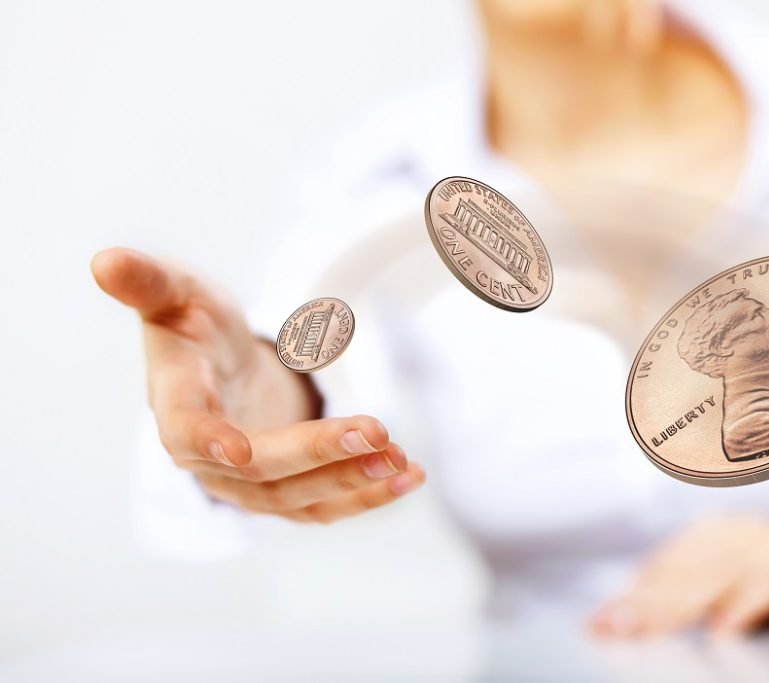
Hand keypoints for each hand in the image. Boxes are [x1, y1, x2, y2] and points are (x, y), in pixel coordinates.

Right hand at [92, 247, 424, 522]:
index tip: (240, 449)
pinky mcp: (284, 493)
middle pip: (261, 470)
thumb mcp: (176, 294)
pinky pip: (323, 507)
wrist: (218, 370)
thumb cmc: (194, 326)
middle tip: (375, 430)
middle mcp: (207, 458)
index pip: (186, 430)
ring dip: (351, 482)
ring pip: (298, 498)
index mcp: (174, 405)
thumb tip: (104, 260)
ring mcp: (247, 484)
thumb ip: (149, 281)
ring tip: (402, 459)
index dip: (209, 440)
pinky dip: (366, 495)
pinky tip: (410, 475)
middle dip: (318, 453)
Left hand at [590, 515, 768, 636]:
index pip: (662, 567)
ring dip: (679, 608)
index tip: (598, 625)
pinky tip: (719, 631)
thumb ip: (690, 596)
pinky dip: (740, 608)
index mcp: (713, 533)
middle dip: (643, 604)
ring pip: (715, 577)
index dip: (630, 597)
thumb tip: (632, 620)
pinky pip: (765, 587)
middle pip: (681, 572)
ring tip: (649, 633)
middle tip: (614, 630)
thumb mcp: (729, 590)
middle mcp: (736, 532)